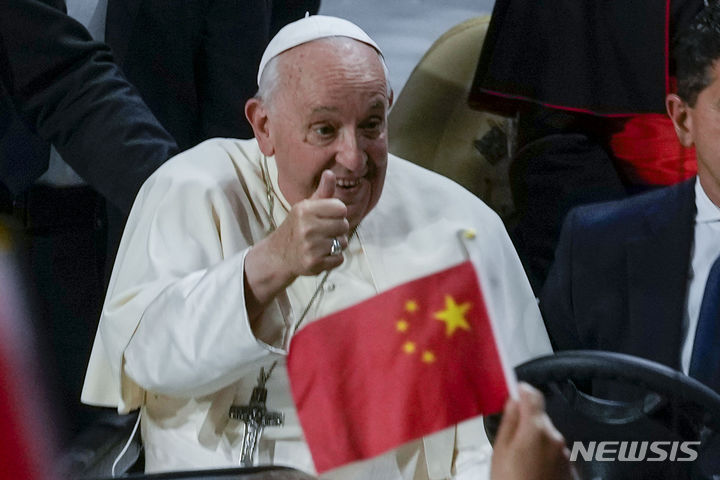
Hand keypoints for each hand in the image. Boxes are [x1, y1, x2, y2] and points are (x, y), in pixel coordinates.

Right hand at [244, 170, 348, 318]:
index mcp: (305, 210)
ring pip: (343, 243)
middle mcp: (307, 227)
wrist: (278, 255)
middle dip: (338, 229)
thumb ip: (322, 192)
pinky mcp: (314, 263)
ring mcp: (310, 247)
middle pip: (344, 225)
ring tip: (322, 244)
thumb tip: (330, 173)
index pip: (340, 208)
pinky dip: (334, 258)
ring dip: (336, 244)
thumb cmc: (297, 227)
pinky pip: (340, 259)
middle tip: (324, 232)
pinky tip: (321, 255)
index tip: (328, 216)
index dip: (338, 213)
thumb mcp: (306, 207)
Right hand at [490, 383, 572, 479]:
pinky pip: (554, 453)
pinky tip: (533, 471)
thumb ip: (509, 422)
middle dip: (527, 422)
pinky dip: (544, 456)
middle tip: (510, 440)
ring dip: (535, 441)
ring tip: (520, 461)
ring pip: (547, 436)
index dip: (522, 391)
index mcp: (536, 428)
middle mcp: (555, 437)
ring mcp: (565, 454)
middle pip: (540, 418)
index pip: (533, 395)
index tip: (513, 393)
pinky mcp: (570, 469)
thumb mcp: (500, 451)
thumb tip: (514, 400)